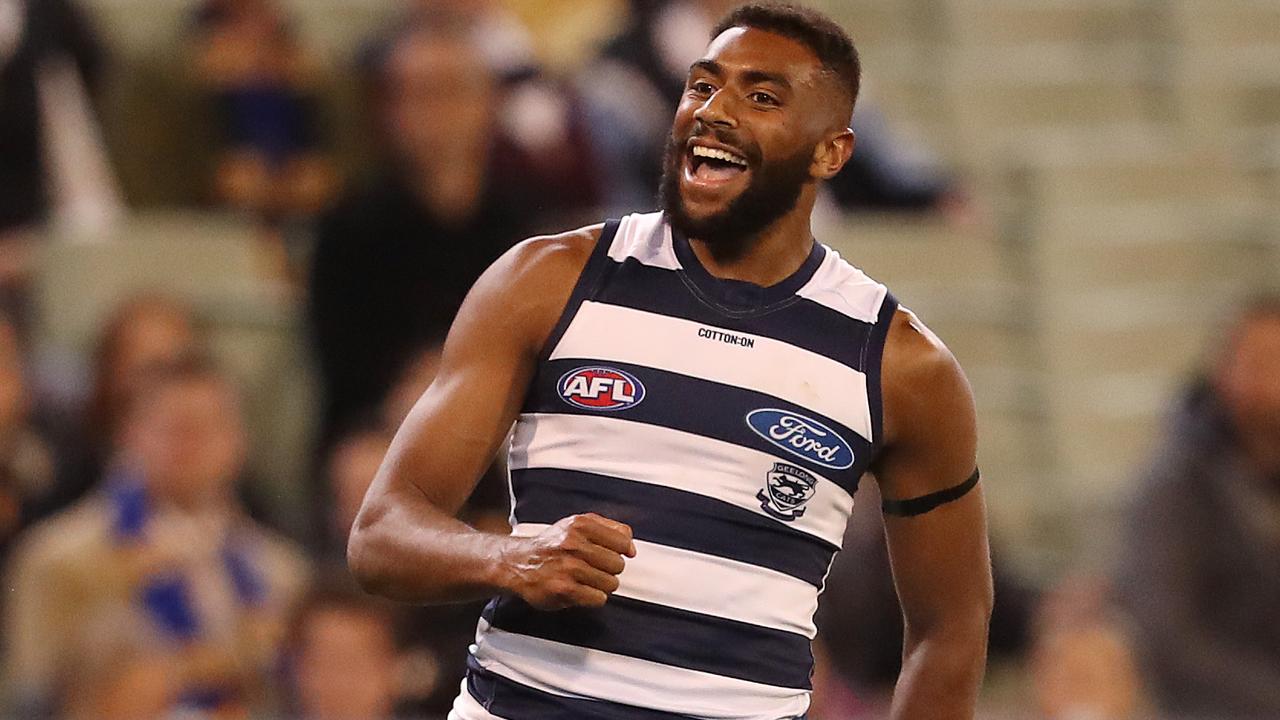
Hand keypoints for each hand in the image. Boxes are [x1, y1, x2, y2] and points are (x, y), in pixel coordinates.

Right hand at [500, 513, 636, 609]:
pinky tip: (580, 590)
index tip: (611, 554)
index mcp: (581, 525)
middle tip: (593, 568)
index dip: (620, 551)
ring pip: (611, 583)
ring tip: (586, 580)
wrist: (518, 563)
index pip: (623, 541)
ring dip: (601, 585)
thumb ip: (609, 529)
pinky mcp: (564, 589)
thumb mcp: (577, 525)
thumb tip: (631, 547)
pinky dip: (593, 597)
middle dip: (609, 569)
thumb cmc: (552, 545)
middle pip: (618, 564)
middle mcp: (574, 544)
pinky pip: (598, 598)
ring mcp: (569, 567)